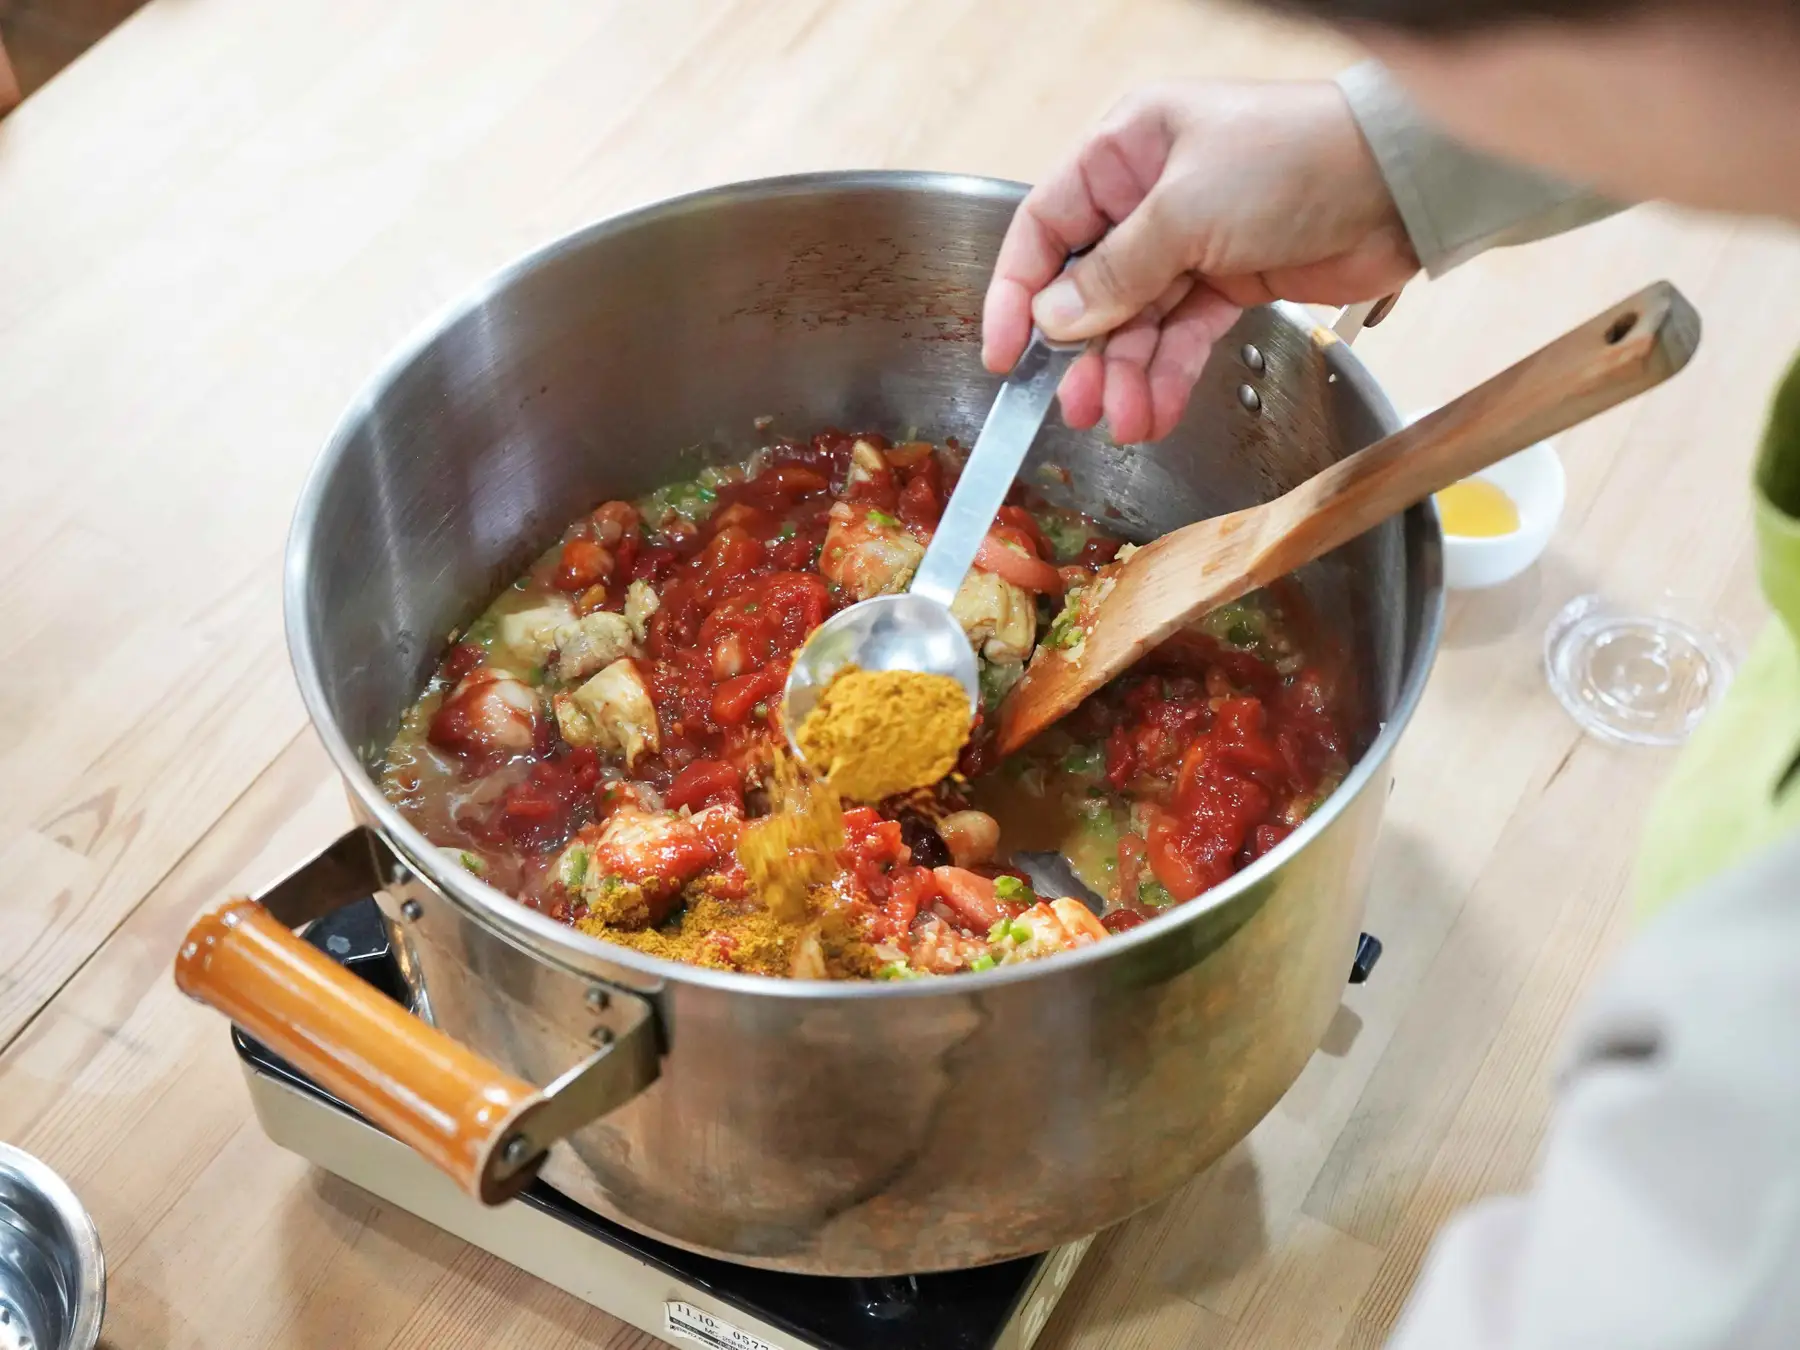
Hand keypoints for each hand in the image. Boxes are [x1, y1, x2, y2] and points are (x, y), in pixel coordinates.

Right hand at [983, 81, 1418, 442]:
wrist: (1402, 184)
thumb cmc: (1294, 158)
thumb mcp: (1185, 211)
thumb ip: (1114, 271)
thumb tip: (1053, 319)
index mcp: (1124, 150)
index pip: (1045, 227)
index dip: (1018, 293)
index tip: (1006, 355)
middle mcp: (1149, 194)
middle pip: (1089, 286)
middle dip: (1083, 353)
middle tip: (1076, 407)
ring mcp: (1192, 240)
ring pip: (1135, 322)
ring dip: (1127, 376)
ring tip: (1123, 422)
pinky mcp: (1232, 280)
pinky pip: (1182, 337)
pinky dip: (1168, 377)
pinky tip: (1155, 413)